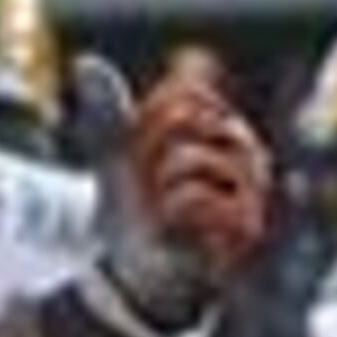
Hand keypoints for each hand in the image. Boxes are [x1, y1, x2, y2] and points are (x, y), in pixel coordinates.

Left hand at [66, 48, 271, 336]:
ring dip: (160, 187)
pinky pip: (195, 198)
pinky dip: (171, 214)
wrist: (135, 274)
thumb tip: (84, 62)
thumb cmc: (134, 213)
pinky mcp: (244, 229)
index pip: (185, 94)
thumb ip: (108, 111)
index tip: (143, 155)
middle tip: (152, 188)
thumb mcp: (116, 156)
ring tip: (165, 210)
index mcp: (224, 129)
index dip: (149, 121)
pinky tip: (174, 228)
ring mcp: (252, 191)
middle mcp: (249, 154)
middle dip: (151, 153)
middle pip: (188, 120)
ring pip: (190, 159)